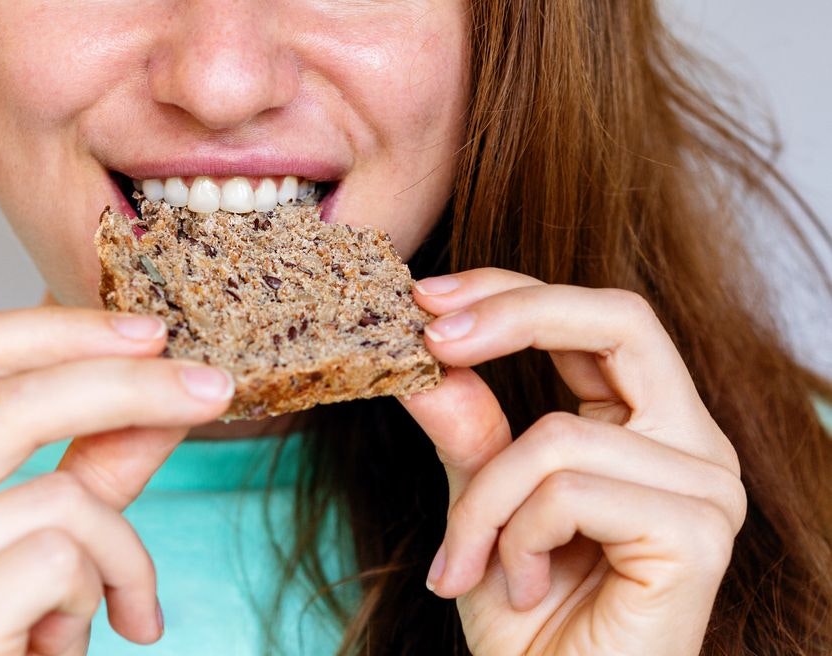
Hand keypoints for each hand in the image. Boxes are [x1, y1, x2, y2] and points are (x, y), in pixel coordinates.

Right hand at [0, 306, 233, 654]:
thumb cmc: (9, 640)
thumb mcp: (58, 535)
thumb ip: (101, 460)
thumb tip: (171, 383)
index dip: (64, 328)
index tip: (153, 330)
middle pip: (14, 401)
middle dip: (134, 388)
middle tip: (215, 389)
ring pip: (60, 498)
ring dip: (121, 553)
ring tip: (110, 605)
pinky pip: (65, 562)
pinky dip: (106, 596)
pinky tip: (68, 643)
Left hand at [402, 268, 746, 654]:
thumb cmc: (528, 622)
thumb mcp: (482, 506)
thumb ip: (468, 430)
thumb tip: (426, 354)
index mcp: (649, 426)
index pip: (595, 317)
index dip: (510, 290)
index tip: (424, 296)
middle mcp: (692, 445)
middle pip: (620, 318)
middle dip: (511, 314)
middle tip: (430, 337)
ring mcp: (707, 489)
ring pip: (557, 436)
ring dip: (483, 504)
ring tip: (467, 564)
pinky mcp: (696, 535)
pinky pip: (568, 492)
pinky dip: (517, 538)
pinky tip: (526, 587)